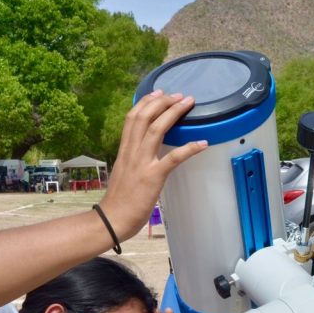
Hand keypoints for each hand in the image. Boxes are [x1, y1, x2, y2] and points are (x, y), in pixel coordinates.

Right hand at [99, 91, 207, 240]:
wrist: (112, 220)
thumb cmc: (119, 201)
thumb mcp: (123, 172)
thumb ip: (132, 159)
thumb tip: (142, 153)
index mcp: (124, 151)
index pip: (132, 118)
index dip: (146, 101)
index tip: (158, 92)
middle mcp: (132, 152)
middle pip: (144, 117)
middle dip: (162, 101)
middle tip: (178, 94)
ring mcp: (142, 163)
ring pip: (156, 129)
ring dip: (173, 113)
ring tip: (187, 103)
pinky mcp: (153, 177)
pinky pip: (173, 158)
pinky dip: (189, 148)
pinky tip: (202, 142)